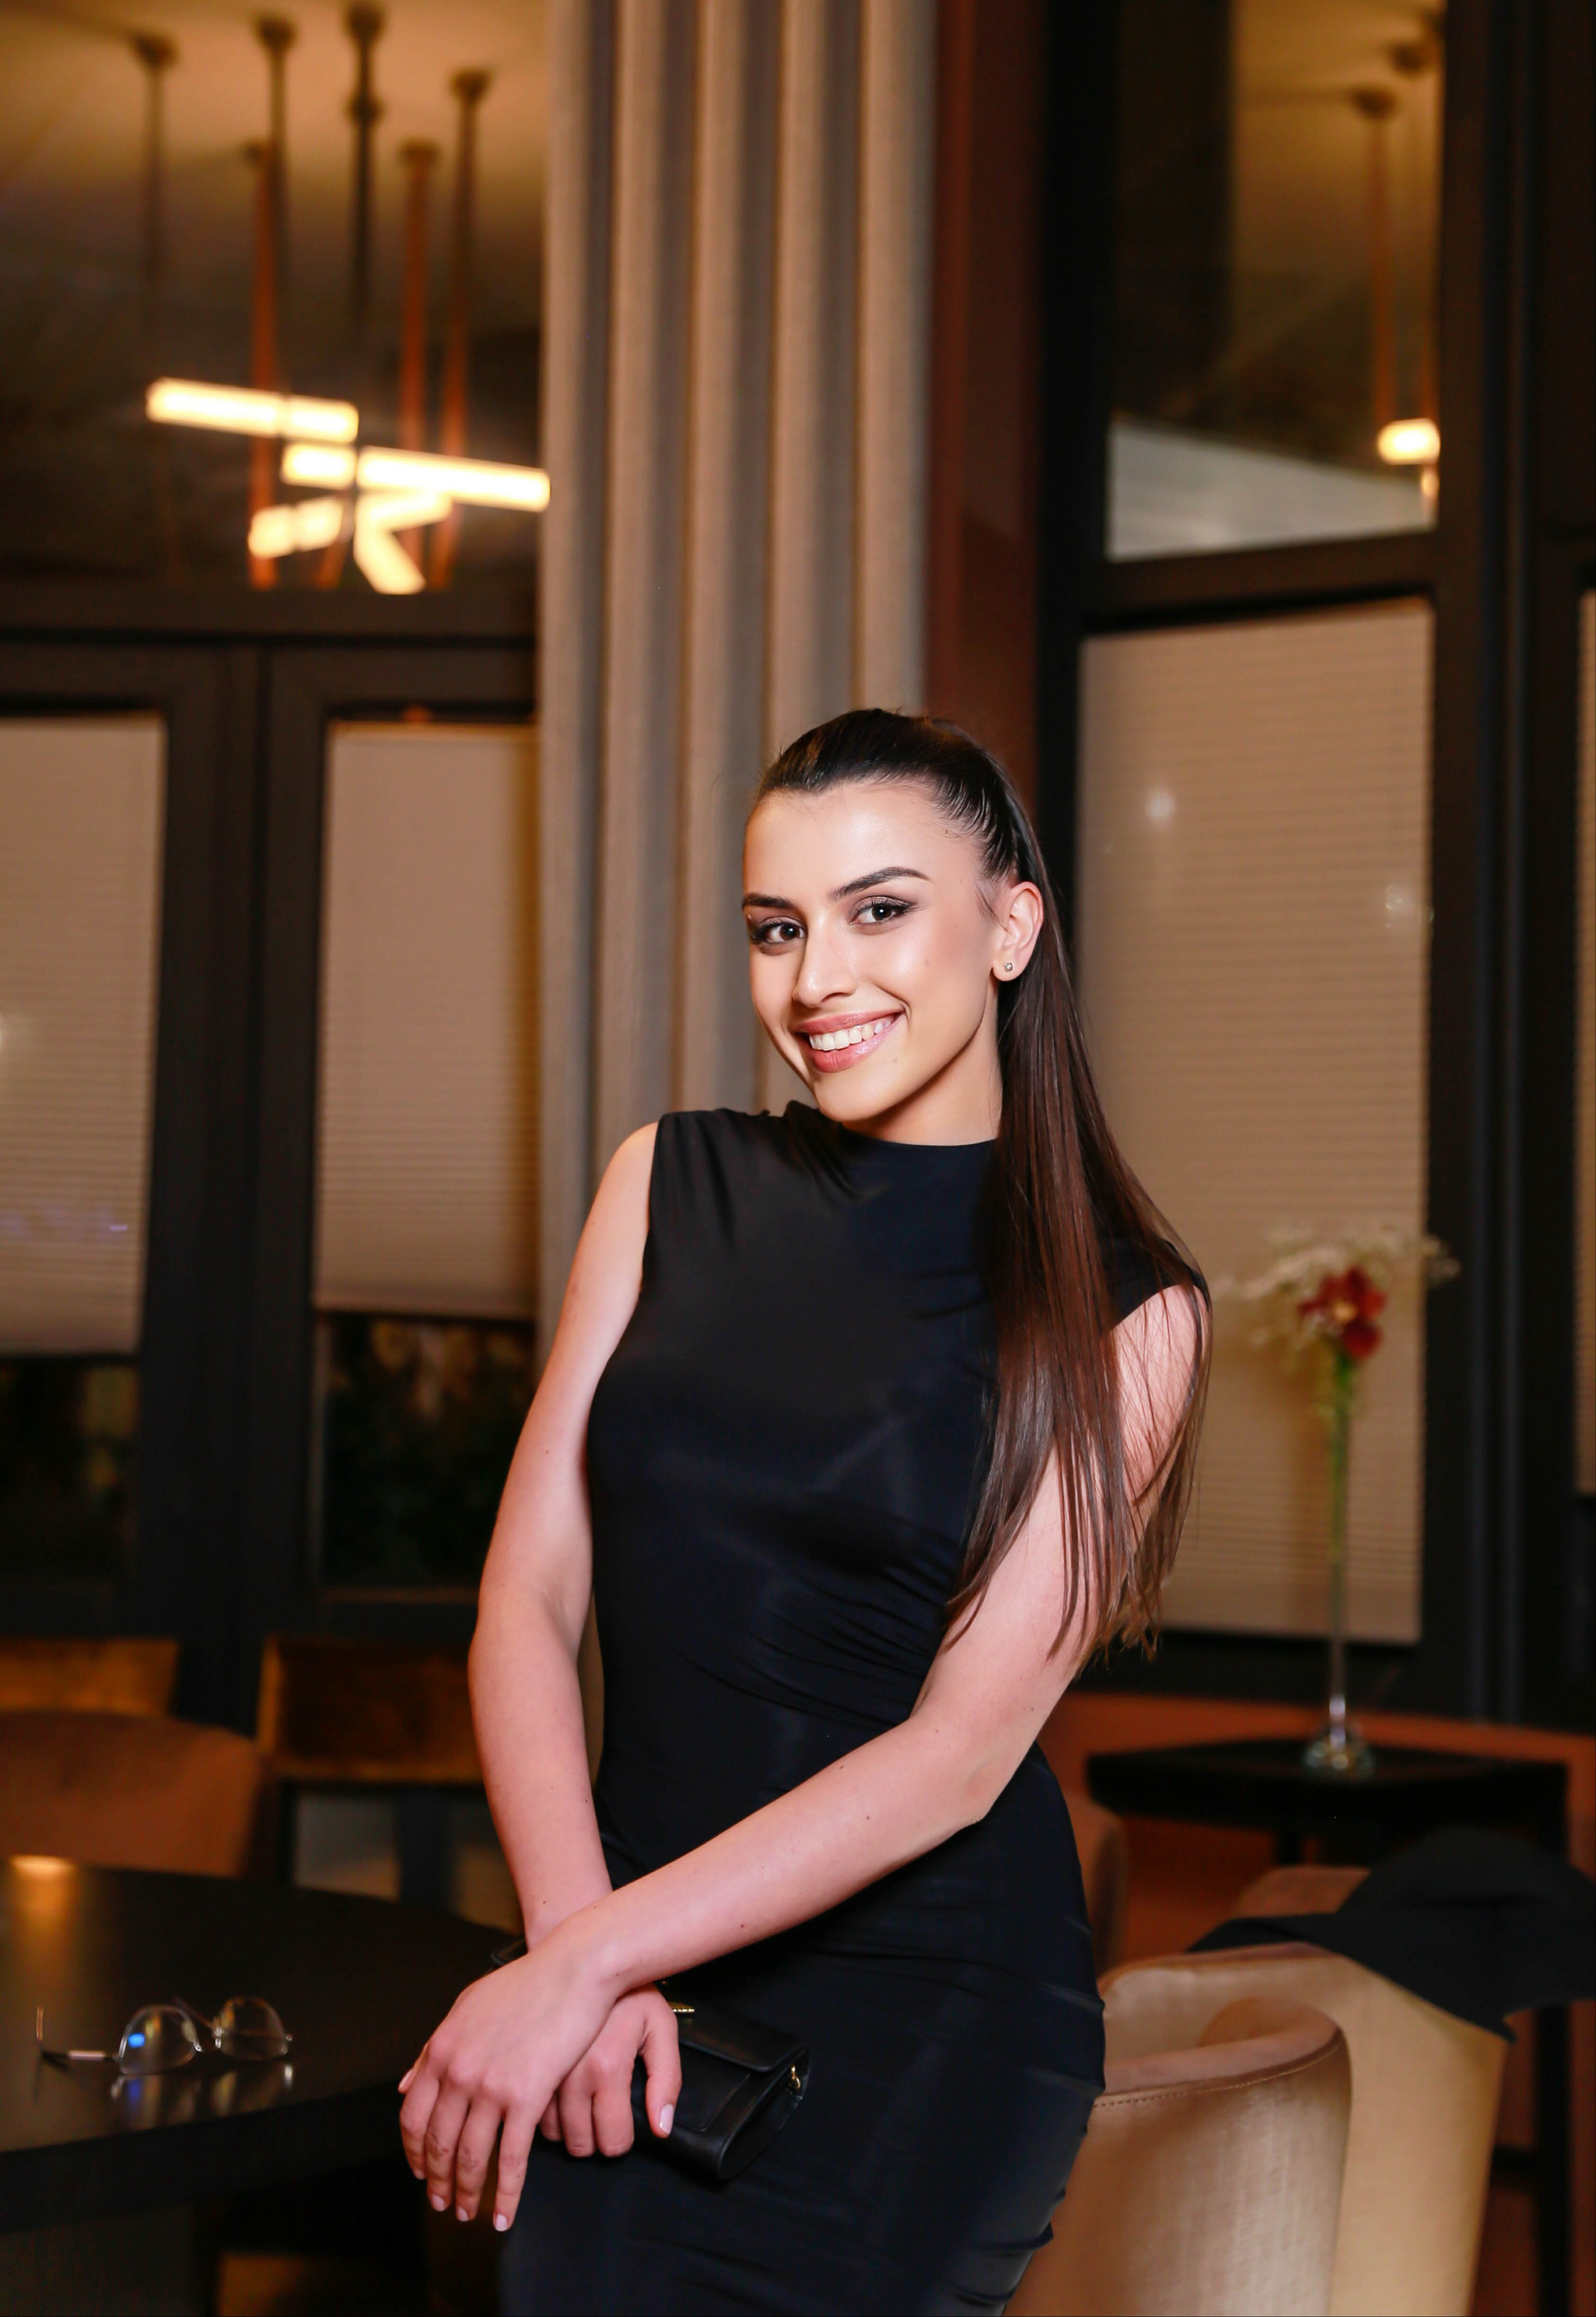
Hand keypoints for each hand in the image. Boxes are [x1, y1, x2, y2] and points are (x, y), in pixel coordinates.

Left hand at [398, 1919, 650, 2231]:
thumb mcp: (468, 2007)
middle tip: (443, 2204)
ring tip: (469, 2213)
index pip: (413, 2117)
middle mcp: (460, 2071)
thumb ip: (434, 2048)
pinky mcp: (527, 2096)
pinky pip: (510, 2158)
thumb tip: (404, 2085)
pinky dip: (505, 2194)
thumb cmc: (526, 1984)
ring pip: (470, 2157)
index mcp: (442, 2050)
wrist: (573, 1969)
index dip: (413, 2153)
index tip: (419, 2173)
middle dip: (437, 2181)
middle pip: (437, 2143)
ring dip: (466, 2193)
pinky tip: (503, 2213)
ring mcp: (491, 2085)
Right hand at [536, 1987, 679, 2160]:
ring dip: (567, 2130)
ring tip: (580, 2107)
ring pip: (551, 2134)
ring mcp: (542, 2070)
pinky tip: (557, 2095)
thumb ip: (667, 2080)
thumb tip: (661, 2130)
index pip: (614, 2139)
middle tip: (600, 2118)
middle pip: (580, 2144)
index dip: (621, 2140)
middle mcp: (571, 2074)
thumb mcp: (660, 2027)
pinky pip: (528, 2112)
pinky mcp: (521, 2066)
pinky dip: (542, 2114)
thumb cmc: (628, 1993)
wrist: (582, 1955)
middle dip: (593, 2139)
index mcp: (607, 2067)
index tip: (621, 2129)